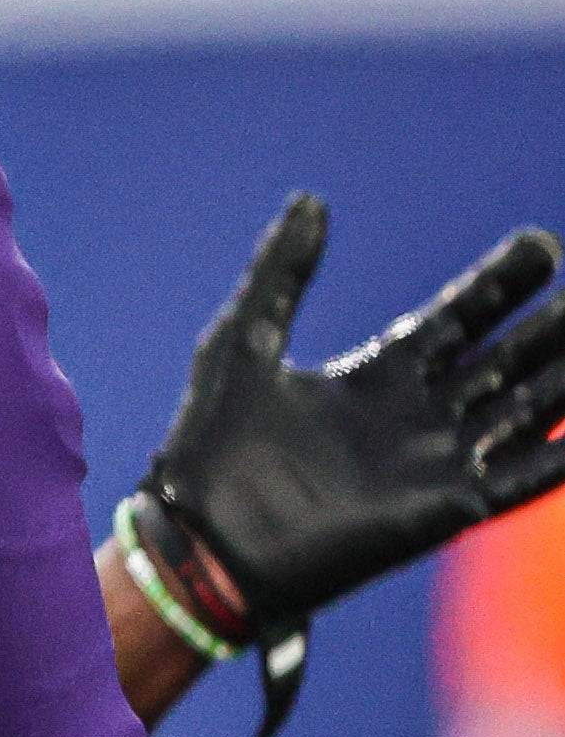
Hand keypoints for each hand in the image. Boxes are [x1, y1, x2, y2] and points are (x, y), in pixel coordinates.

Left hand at [134, 194, 564, 736]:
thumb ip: (283, 273)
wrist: (207, 537)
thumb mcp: (245, 339)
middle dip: (546, 327)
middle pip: (501, 362)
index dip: (498, 286)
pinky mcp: (444, 509)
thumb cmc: (212, 441)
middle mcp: (416, 418)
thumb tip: (313, 200)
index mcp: (375, 376)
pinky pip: (519, 479)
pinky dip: (554, 457)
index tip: (542, 247)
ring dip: (561, 381)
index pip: (455, 321)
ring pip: (522, 412)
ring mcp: (436, 464)